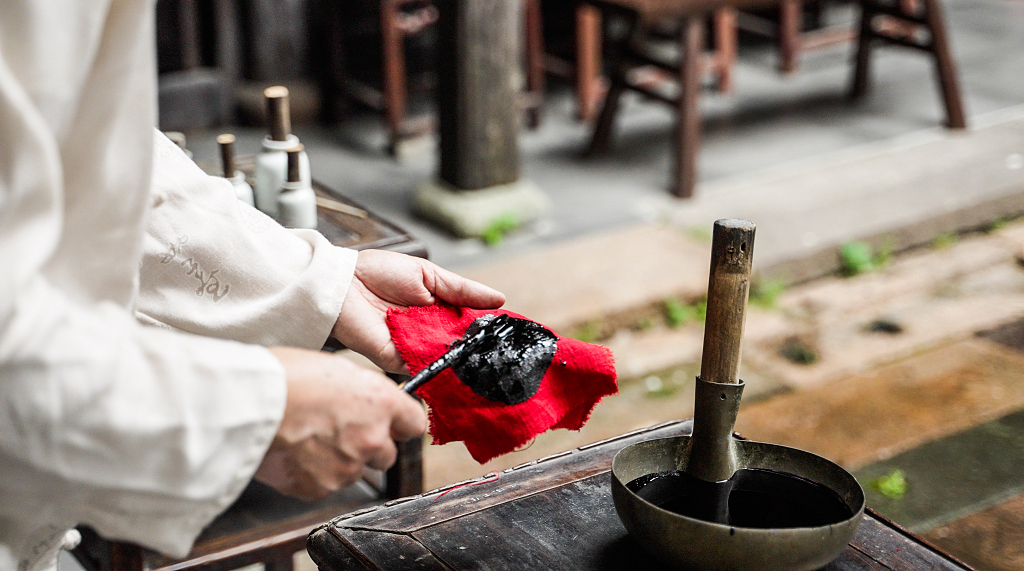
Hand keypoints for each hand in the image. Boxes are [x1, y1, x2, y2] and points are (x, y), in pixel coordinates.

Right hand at [254, 347, 426, 501]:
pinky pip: (324, 485)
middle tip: (338, 431)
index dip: (401, 423)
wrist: (246, 405)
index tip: (391, 422)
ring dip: (339, 460)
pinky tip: (293, 453)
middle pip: (387, 454)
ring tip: (308, 439)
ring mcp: (346, 468)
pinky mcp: (318, 489)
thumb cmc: (284, 377)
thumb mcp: (336, 370)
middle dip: (369, 446)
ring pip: (354, 471)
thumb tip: (367, 405)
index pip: (415, 423)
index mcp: (380, 403)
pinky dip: (312, 474)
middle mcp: (371, 438)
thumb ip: (362, 393)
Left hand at [332, 249, 504, 372]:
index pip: (469, 324)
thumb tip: (498, 299)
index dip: (487, 328)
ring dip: (464, 359)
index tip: (509, 332)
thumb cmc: (379, 274)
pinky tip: (458, 363)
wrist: (343, 284)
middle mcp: (429, 333)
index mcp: (438, 310)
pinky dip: (441, 367)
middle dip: (479, 348)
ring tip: (487, 358)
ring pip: (448, 360)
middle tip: (504, 350)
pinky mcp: (399, 361)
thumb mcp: (429, 274)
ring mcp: (416, 349)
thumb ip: (462, 289)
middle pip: (462, 345)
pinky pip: (425, 369)